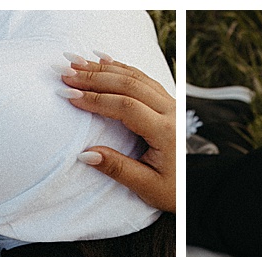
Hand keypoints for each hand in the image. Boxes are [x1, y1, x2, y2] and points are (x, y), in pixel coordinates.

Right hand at [60, 54, 175, 211]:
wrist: (196, 187)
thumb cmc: (173, 191)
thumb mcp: (147, 187)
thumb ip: (118, 169)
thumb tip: (85, 154)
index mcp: (166, 132)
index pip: (126, 107)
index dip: (96, 99)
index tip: (69, 95)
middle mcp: (171, 112)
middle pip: (129, 85)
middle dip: (93, 78)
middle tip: (64, 73)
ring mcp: (171, 104)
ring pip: (134, 77)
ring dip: (102, 69)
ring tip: (74, 64)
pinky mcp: (168, 103)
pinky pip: (142, 78)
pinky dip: (119, 67)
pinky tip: (100, 60)